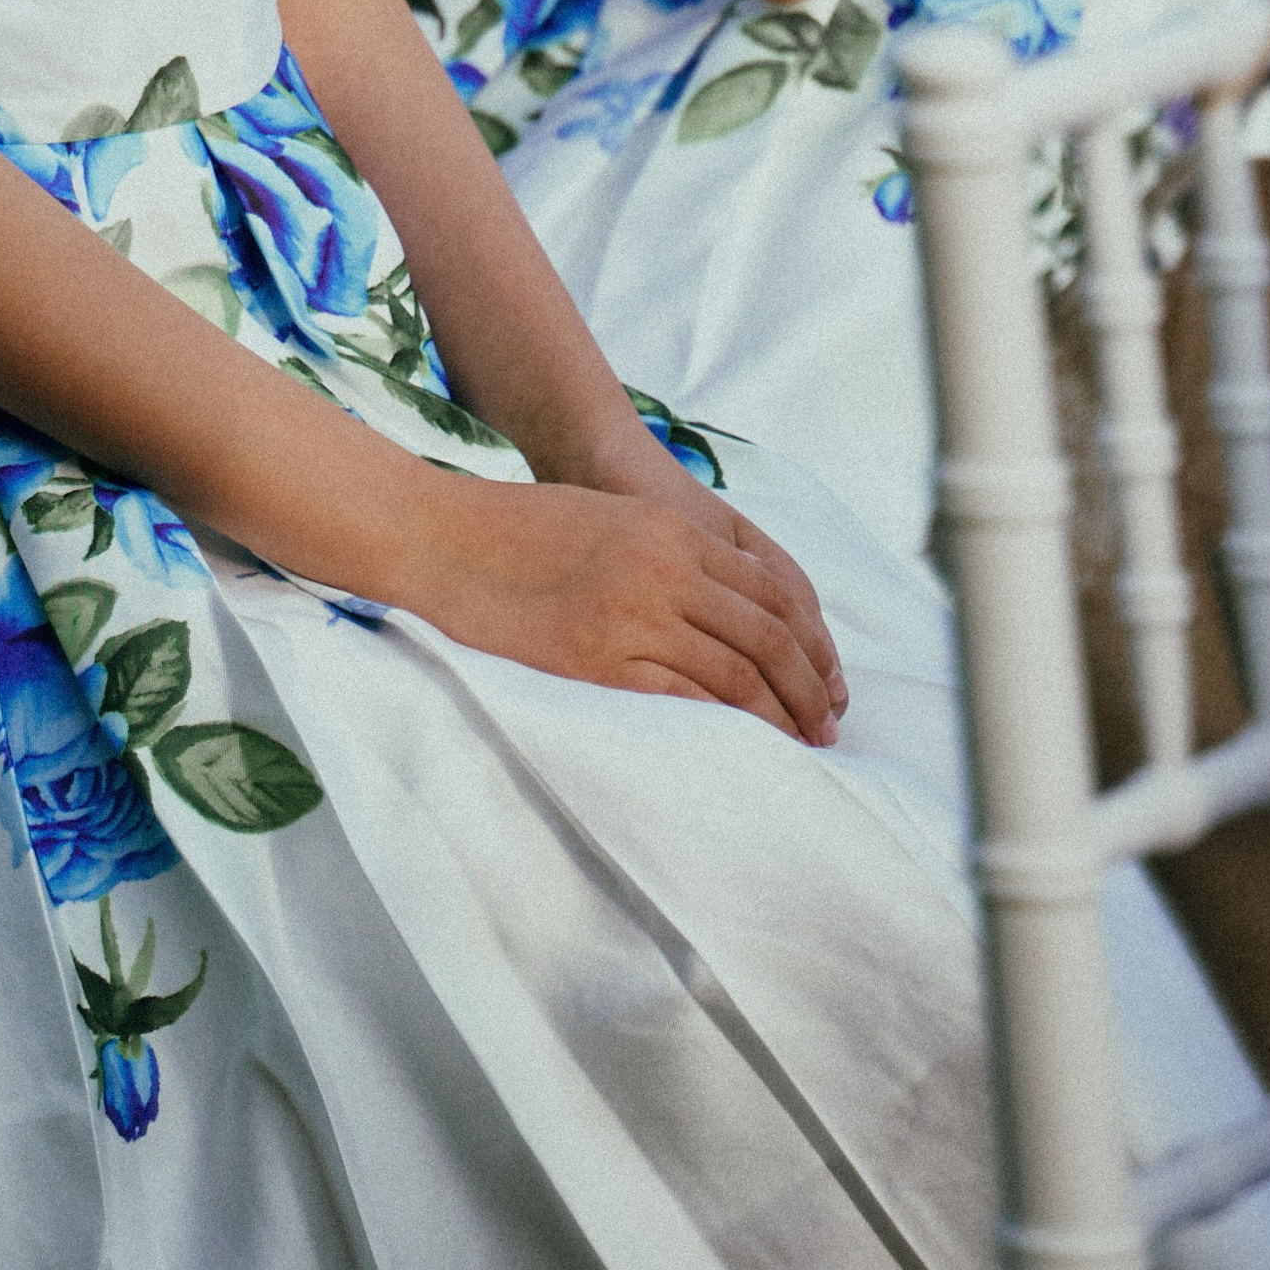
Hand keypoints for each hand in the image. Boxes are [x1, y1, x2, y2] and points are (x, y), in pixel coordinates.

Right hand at [406, 461, 846, 741]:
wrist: (443, 539)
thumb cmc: (518, 528)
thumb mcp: (610, 519)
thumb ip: (667, 553)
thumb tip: (719, 608)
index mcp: (672, 531)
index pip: (770, 592)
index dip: (808, 643)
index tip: (824, 681)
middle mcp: (666, 569)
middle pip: (766, 637)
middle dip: (806, 689)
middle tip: (826, 730)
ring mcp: (635, 616)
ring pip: (736, 676)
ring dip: (776, 718)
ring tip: (796, 749)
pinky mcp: (600, 662)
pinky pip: (683, 703)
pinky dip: (721, 728)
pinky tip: (738, 750)